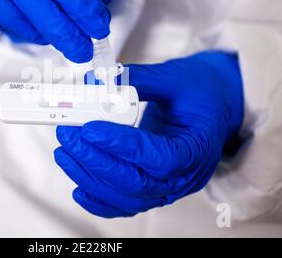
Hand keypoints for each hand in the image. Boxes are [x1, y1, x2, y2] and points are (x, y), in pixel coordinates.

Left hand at [54, 51, 243, 217]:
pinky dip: (100, 201)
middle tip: (69, 135)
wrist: (216, 104)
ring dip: (91, 178)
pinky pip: (127, 204)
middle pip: (136, 183)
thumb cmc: (200, 90)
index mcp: (197, 147)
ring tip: (65, 153)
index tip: (91, 128)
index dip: (122, 146)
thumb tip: (96, 82)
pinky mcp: (155, 187)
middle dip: (95, 160)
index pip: (159, 158)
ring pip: (127, 197)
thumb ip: (136, 80)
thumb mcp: (173, 77)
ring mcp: (169, 186)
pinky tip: (78, 187)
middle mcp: (185, 176)